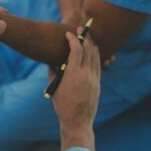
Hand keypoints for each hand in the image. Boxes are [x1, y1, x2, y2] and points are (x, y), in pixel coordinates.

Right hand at [52, 27, 100, 150]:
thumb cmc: (62, 104)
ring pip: (96, 56)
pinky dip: (95, 56)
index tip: (69, 34)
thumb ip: (53, 71)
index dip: (73, 39)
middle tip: (81, 29)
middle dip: (84, 37)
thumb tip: (53, 60)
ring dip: (91, 45)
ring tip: (87, 38)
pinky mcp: (98, 83)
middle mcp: (86, 74)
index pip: (76, 50)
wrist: (77, 120)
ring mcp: (94, 79)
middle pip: (89, 50)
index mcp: (73, 74)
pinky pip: (98, 65)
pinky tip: (92, 52)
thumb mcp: (54, 87)